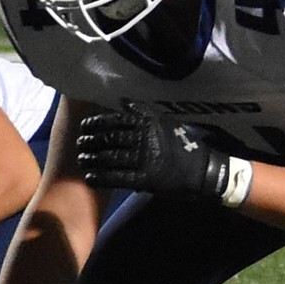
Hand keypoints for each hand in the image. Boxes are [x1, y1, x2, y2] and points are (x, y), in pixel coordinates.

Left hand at [77, 110, 231, 199]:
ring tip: (81, 159)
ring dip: (92, 158)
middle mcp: (146, 140)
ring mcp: (146, 160)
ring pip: (111, 157)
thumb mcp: (167, 124)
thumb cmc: (186, 147)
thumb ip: (146, 115)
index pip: (117, 120)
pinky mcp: (146, 179)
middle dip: (91, 141)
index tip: (85, 125)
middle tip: (79, 143)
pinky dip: (101, 177)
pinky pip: (118, 177)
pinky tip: (90, 177)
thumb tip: (125, 103)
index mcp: (150, 124)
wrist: (205, 171)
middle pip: (111, 138)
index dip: (97, 123)